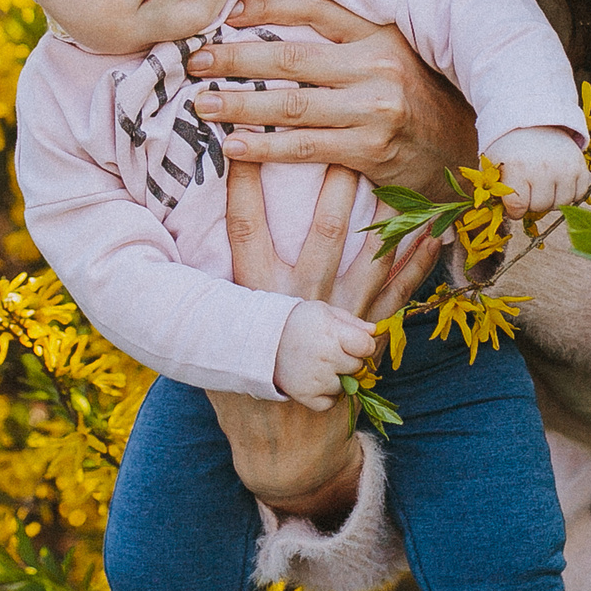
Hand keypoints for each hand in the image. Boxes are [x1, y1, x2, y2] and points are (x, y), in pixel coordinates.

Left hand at [187, 0, 477, 193]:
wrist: (461, 151)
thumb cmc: (416, 98)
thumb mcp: (392, 53)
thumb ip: (345, 36)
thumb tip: (274, 15)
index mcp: (379, 32)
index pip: (312, 7)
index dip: (264, 5)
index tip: (225, 11)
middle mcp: (376, 66)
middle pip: (290, 57)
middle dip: (235, 59)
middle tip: (194, 60)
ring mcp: (373, 109)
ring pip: (291, 104)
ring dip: (240, 105)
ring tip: (202, 104)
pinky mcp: (370, 150)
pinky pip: (305, 147)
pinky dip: (265, 148)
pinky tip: (233, 147)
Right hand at [209, 162, 438, 520]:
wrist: (286, 452)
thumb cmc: (242, 390)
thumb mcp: (210, 344)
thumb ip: (205, 298)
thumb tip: (156, 252)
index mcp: (252, 299)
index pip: (244, 230)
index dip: (245, 184)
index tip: (245, 138)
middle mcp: (296, 305)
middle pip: (319, 237)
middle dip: (333, 189)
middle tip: (344, 144)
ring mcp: (336, 324)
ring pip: (366, 261)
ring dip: (386, 220)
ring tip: (401, 177)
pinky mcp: (366, 344)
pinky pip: (398, 297)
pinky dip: (418, 265)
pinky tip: (434, 234)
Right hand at [273, 301, 377, 410]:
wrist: (262, 338)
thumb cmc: (298, 321)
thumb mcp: (325, 311)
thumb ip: (352, 322)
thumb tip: (374, 331)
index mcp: (333, 333)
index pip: (367, 347)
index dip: (364, 345)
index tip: (354, 343)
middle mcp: (327, 358)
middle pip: (357, 368)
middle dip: (350, 361)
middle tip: (332, 352)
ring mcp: (316, 379)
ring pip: (345, 387)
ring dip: (338, 379)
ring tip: (321, 366)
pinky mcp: (305, 395)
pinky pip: (329, 404)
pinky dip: (327, 396)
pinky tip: (318, 382)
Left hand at [487, 125, 582, 218]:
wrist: (533, 119)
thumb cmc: (510, 147)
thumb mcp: (494, 164)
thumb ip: (495, 191)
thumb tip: (503, 215)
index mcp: (517, 167)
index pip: (517, 207)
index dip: (514, 210)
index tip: (513, 204)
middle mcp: (543, 168)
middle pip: (539, 207)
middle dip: (532, 202)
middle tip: (528, 188)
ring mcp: (564, 167)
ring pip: (560, 205)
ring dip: (551, 200)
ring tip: (542, 184)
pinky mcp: (580, 166)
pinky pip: (578, 195)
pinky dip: (569, 193)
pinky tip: (558, 182)